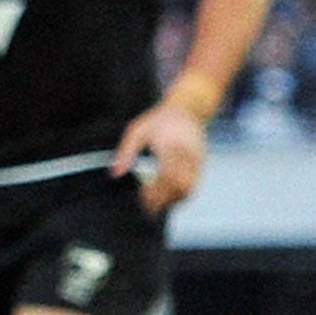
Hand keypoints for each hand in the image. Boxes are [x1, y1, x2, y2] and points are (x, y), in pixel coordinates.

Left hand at [113, 99, 207, 217]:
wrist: (188, 110)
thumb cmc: (158, 121)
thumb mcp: (136, 130)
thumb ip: (126, 152)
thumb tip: (115, 174)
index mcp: (172, 146)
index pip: (167, 175)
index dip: (155, 190)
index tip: (141, 195)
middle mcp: (188, 155)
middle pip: (180, 186)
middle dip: (163, 199)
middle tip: (146, 204)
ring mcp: (197, 161)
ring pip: (188, 189)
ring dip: (171, 200)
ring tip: (154, 201)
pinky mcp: (200, 166)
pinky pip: (192, 187)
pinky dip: (179, 196)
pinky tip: (164, 195)